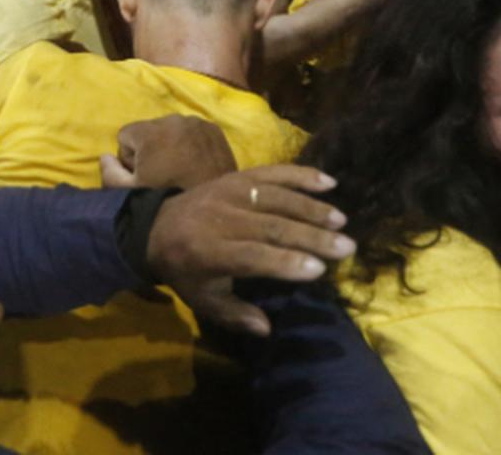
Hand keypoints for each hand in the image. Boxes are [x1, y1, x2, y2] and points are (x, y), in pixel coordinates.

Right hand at [100, 115, 237, 190]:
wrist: (214, 209)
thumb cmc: (168, 198)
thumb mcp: (130, 193)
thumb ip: (109, 173)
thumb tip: (106, 156)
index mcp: (151, 130)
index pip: (125, 135)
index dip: (129, 159)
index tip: (144, 176)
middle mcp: (174, 119)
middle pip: (148, 131)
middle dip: (150, 150)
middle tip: (163, 176)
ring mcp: (197, 123)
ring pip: (170, 131)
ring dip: (170, 146)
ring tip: (180, 172)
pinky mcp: (214, 130)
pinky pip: (191, 132)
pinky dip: (190, 145)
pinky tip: (195, 165)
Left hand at [144, 164, 352, 336]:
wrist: (154, 227)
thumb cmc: (185, 270)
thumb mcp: (202, 300)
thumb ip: (234, 315)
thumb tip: (266, 328)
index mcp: (210, 251)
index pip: (252, 256)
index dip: (285, 263)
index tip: (318, 270)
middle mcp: (221, 218)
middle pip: (271, 225)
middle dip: (310, 236)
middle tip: (346, 247)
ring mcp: (230, 192)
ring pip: (275, 197)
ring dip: (311, 207)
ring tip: (340, 220)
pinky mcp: (236, 176)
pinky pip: (271, 172)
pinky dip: (300, 175)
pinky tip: (328, 182)